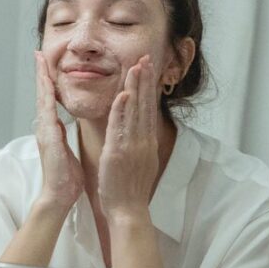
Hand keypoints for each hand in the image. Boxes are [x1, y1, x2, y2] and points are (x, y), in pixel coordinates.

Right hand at [34, 51, 83, 209]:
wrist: (60, 196)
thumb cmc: (66, 177)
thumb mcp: (66, 149)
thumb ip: (62, 135)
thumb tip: (62, 125)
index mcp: (51, 129)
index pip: (50, 99)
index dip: (48, 81)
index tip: (46, 64)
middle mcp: (45, 127)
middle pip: (42, 94)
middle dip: (40, 73)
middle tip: (38, 53)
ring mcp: (44, 131)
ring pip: (42, 98)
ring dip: (41, 79)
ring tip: (39, 61)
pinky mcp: (48, 137)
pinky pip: (48, 111)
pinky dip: (47, 96)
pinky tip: (47, 83)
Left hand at [98, 55, 158, 224]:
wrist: (128, 210)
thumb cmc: (129, 188)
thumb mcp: (138, 159)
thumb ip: (138, 142)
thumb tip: (138, 128)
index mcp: (146, 141)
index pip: (148, 108)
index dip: (148, 87)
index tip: (148, 68)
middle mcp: (143, 140)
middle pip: (146, 104)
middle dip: (146, 80)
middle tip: (146, 57)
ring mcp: (133, 145)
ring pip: (135, 111)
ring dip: (136, 87)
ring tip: (136, 66)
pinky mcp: (120, 152)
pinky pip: (121, 127)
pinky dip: (122, 110)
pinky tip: (123, 95)